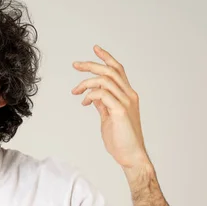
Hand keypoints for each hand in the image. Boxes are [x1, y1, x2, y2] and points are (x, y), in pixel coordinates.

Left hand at [71, 45, 150, 169]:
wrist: (131, 156)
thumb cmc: (121, 139)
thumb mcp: (108, 118)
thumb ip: (103, 105)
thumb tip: (92, 95)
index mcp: (128, 95)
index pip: (118, 70)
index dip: (107, 58)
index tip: (95, 49)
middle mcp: (129, 95)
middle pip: (110, 70)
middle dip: (91, 64)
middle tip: (75, 64)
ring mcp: (126, 102)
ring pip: (105, 80)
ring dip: (86, 82)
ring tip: (75, 91)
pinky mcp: (120, 111)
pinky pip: (102, 94)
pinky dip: (90, 95)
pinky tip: (84, 103)